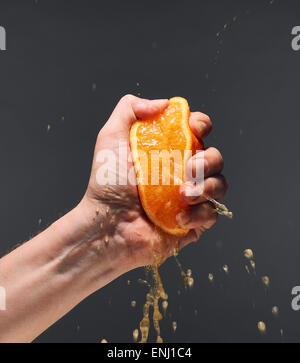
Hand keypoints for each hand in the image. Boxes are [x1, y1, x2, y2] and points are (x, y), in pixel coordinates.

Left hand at [80, 95, 227, 269]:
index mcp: (168, 150)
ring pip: (220, 185)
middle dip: (210, 160)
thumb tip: (164, 103)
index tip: (194, 129)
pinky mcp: (192, 222)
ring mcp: (189, 197)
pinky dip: (199, 215)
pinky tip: (178, 218)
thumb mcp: (111, 138)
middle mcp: (182, 172)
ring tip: (184, 195)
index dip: (201, 125)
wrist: (106, 224)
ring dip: (208, 187)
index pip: (197, 131)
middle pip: (215, 157)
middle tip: (190, 168)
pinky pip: (212, 214)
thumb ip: (130, 109)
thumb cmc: (107, 182)